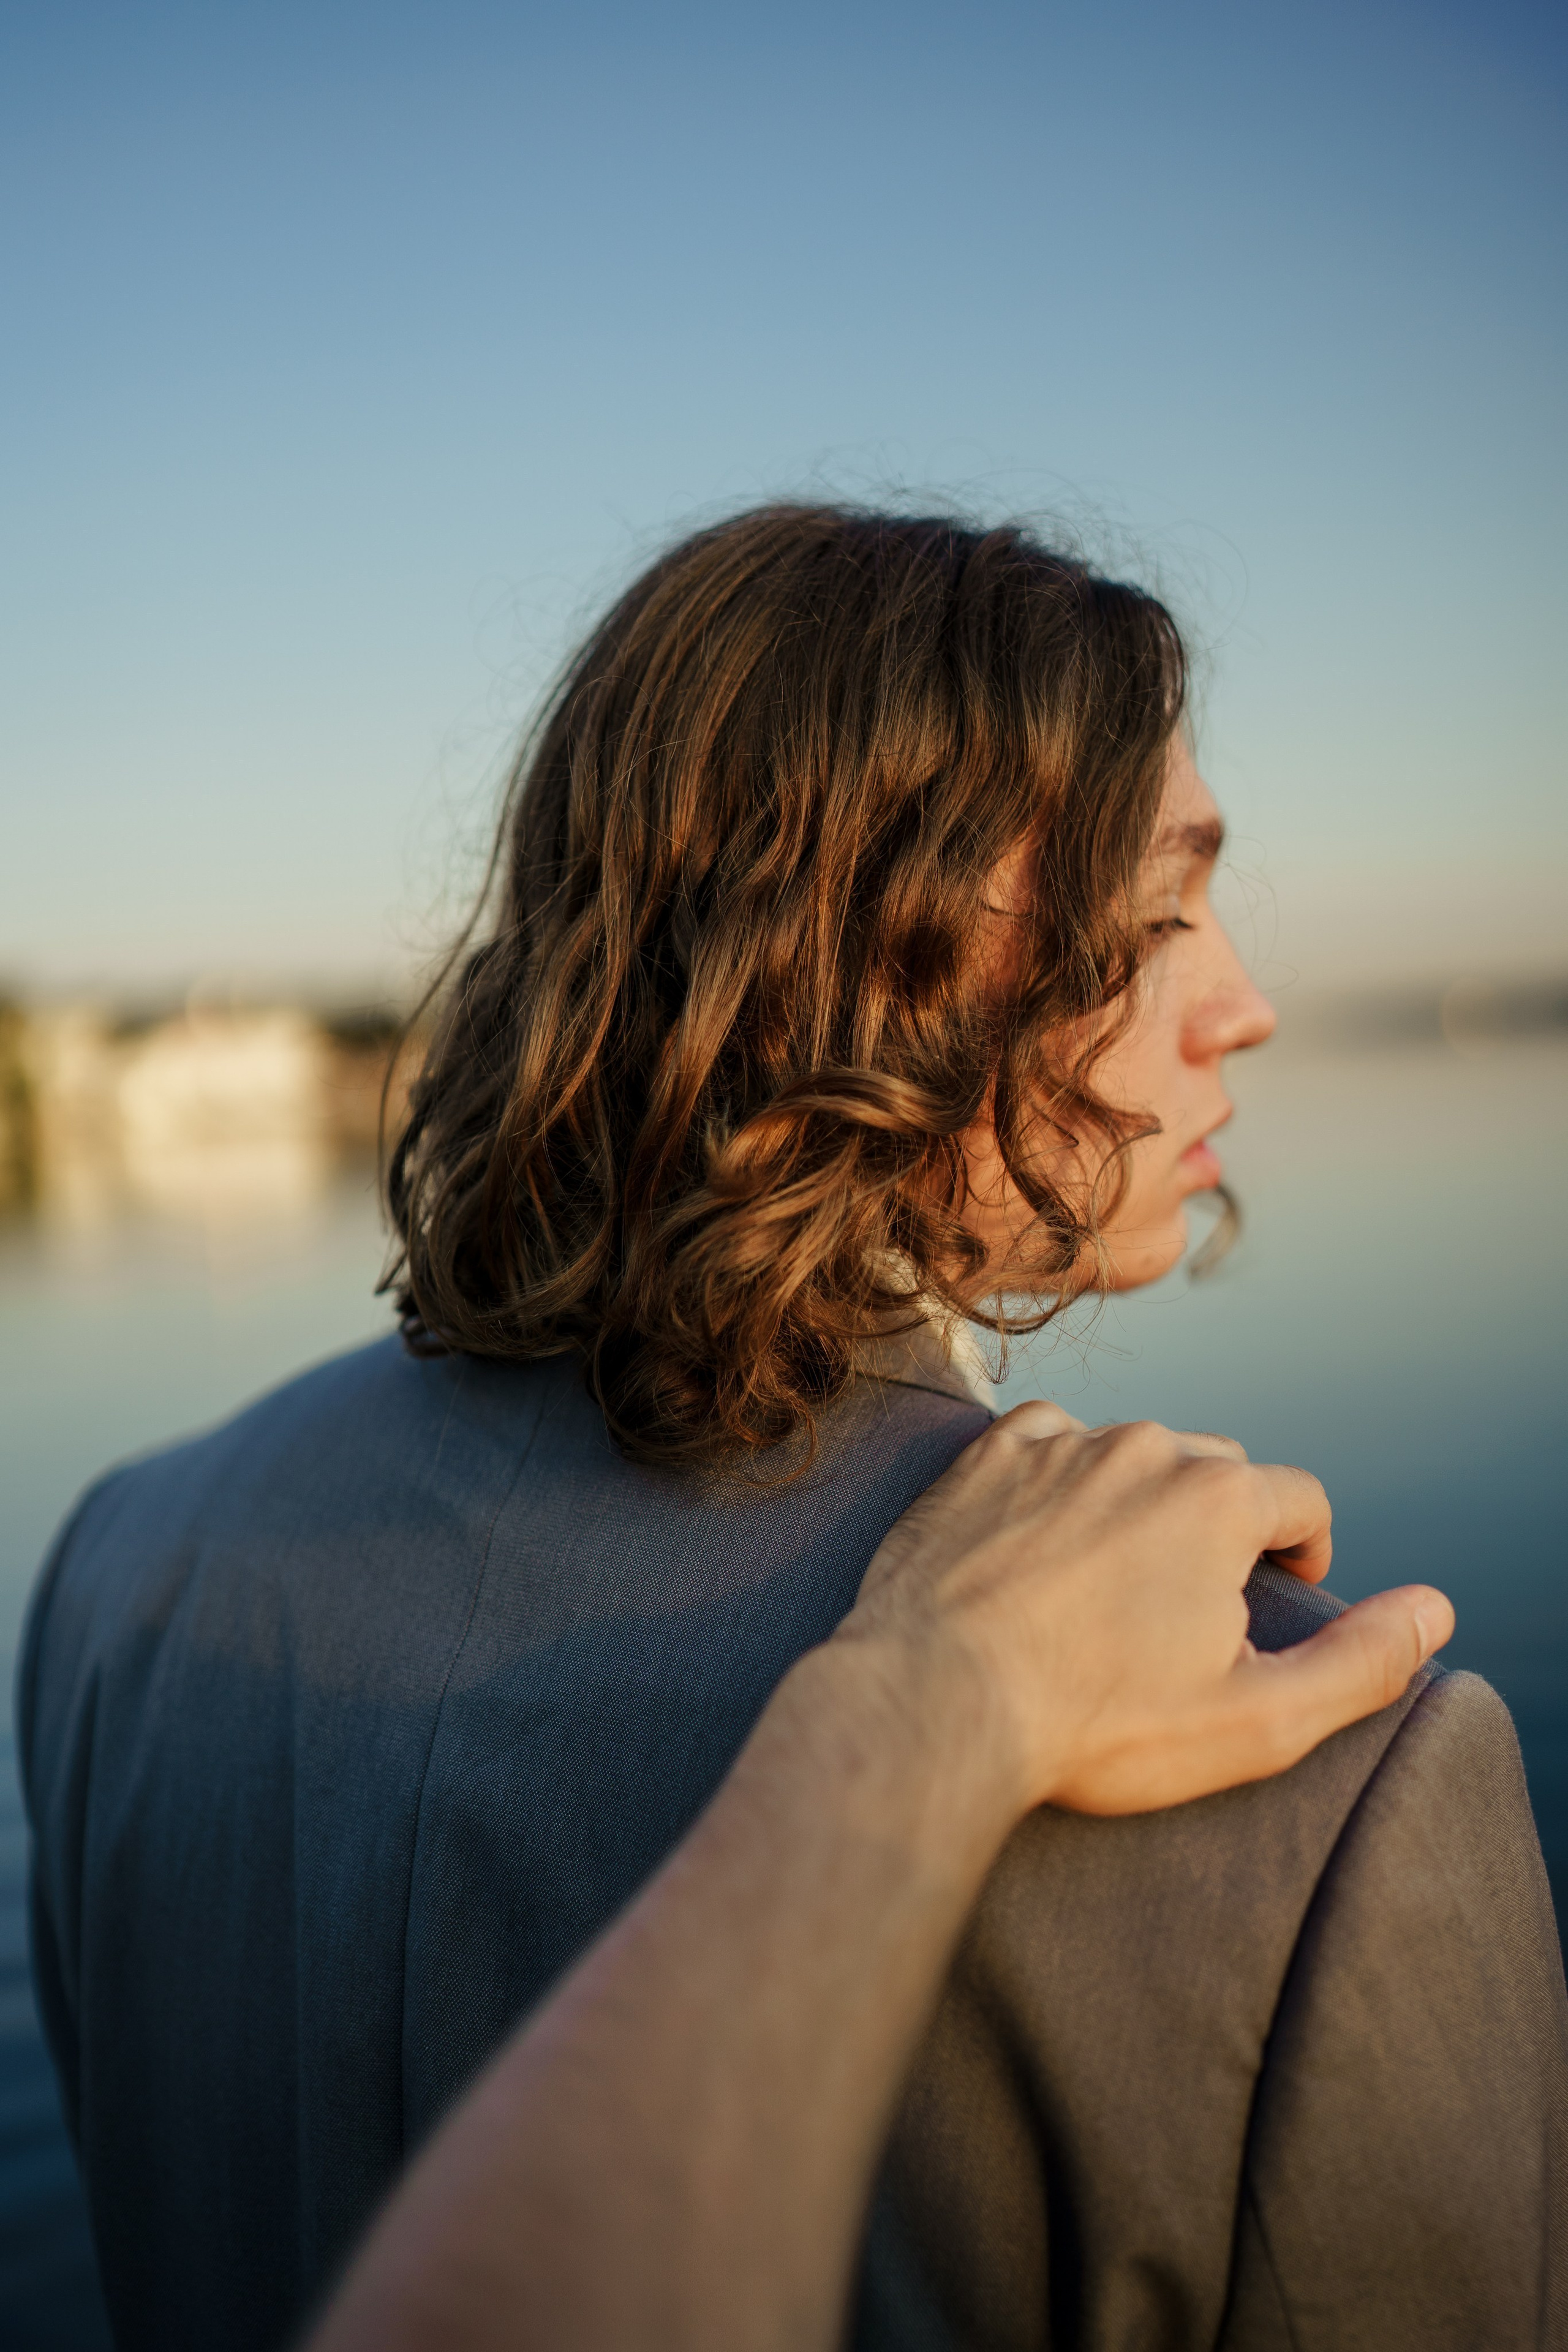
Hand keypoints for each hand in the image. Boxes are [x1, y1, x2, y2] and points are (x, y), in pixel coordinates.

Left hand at [836, 1403, 1452, 1819]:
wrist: (934, 1704)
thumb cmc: (1096, 1726)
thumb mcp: (1257, 1718)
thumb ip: (1361, 1661)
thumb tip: (1434, 1611)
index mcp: (1220, 1498)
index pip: (1300, 1501)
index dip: (1302, 1553)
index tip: (1275, 1600)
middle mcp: (1143, 1446)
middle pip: (1217, 1471)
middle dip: (1220, 1529)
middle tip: (1187, 1610)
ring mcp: (1057, 1444)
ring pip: (1130, 1455)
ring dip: (1137, 1504)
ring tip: (1110, 1586)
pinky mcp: (983, 1457)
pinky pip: (1046, 1444)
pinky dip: (1057, 1482)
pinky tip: (1041, 1545)